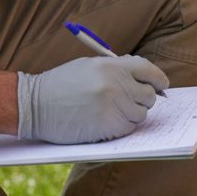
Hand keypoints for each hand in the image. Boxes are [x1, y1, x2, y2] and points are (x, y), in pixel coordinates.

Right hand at [16, 55, 169, 143]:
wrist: (34, 105)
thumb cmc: (61, 84)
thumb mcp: (89, 66)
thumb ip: (116, 69)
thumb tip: (142, 76)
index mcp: (112, 66)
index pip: (149, 71)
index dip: (159, 79)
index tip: (162, 85)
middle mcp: (116, 85)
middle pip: (149, 96)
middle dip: (144, 99)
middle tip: (133, 101)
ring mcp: (113, 107)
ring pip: (141, 115)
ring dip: (133, 114)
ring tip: (115, 111)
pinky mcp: (107, 127)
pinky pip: (128, 129)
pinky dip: (123, 127)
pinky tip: (108, 122)